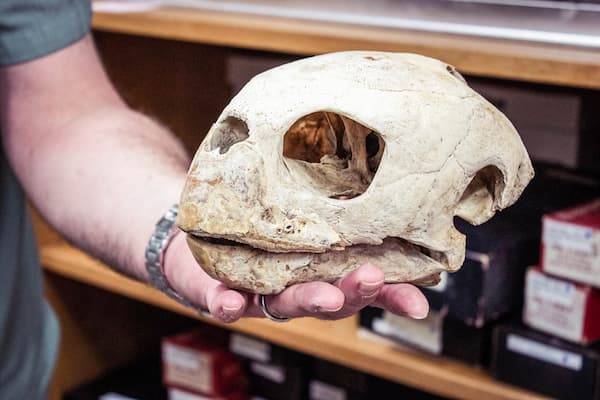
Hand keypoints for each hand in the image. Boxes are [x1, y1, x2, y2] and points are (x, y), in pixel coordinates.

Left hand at [165, 231, 428, 322]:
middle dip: (351, 292)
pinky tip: (232, 304)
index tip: (420, 304)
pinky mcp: (218, 294)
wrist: (200, 238)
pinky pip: (222, 304)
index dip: (390, 298)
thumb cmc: (262, 227)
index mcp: (322, 273)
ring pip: (284, 305)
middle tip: (373, 278)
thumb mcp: (303, 215)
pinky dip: (227, 306)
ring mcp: (257, 294)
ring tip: (325, 297)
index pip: (362, 287)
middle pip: (329, 298)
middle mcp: (295, 290)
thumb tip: (372, 189)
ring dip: (306, 302)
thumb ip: (333, 209)